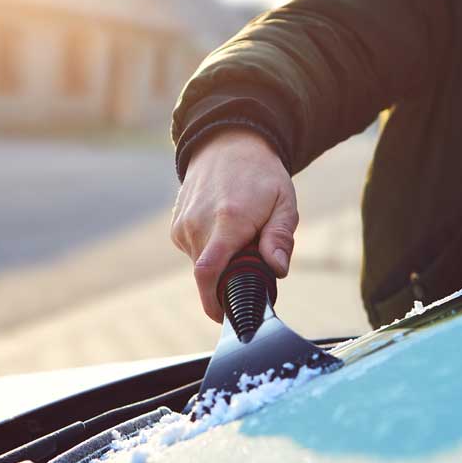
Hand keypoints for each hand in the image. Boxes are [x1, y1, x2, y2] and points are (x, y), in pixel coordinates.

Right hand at [170, 128, 297, 321]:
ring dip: (221, 265)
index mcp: (228, 221)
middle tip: (251, 265)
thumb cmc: (261, 176)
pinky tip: (224, 231)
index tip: (226, 318)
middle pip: (209, 275)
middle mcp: (199, 225)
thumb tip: (277, 269)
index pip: (209, 272)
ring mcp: (183, 226)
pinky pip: (194, 253)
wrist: (227, 144)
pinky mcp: (177, 228)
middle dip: (228, 282)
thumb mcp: (284, 202)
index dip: (213, 303)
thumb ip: (280, 237)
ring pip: (200, 266)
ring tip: (240, 239)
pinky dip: (210, 253)